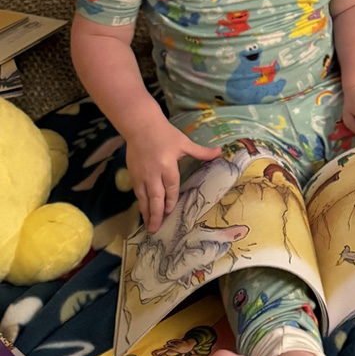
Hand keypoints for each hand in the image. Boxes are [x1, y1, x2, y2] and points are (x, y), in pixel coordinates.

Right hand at [125, 117, 221, 232]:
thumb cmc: (164, 134)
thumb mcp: (184, 143)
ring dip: (146, 212)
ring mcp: (141, 174)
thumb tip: (220, 153)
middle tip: (156, 229)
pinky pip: (137, 192)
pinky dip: (140, 203)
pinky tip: (143, 211)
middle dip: (156, 214)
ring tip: (149, 226)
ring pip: (144, 197)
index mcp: (167, 166)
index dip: (170, 202)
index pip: (170, 188)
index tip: (170, 213)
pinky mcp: (133, 174)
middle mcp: (153, 173)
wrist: (140, 126)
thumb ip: (201, 152)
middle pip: (155, 197)